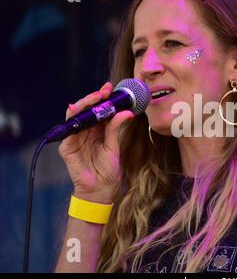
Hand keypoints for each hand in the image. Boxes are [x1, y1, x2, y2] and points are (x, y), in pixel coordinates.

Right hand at [58, 82, 133, 203]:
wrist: (101, 189)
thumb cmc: (108, 170)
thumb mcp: (114, 146)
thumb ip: (116, 128)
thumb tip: (127, 112)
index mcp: (98, 130)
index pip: (98, 110)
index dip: (103, 99)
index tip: (111, 89)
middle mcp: (85, 131)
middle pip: (86, 110)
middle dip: (94, 98)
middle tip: (104, 91)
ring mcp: (75, 138)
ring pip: (76, 115)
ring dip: (85, 104)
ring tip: (96, 97)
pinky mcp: (67, 147)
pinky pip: (68, 130)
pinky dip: (73, 118)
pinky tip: (77, 110)